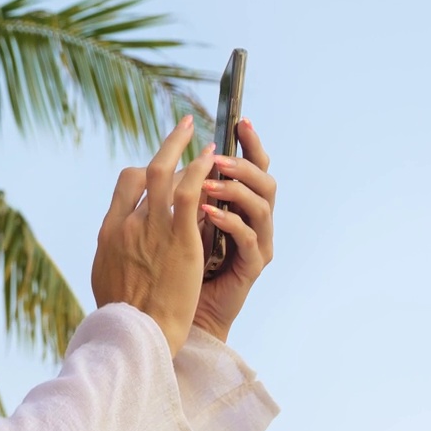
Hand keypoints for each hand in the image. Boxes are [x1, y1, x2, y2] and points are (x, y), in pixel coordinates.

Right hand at [93, 116, 218, 355]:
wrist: (135, 332)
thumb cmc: (122, 314)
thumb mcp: (106, 275)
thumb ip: (113, 253)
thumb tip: (113, 245)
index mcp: (109, 232)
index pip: (125, 184)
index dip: (144, 170)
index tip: (161, 166)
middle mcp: (128, 223)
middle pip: (145, 172)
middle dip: (166, 148)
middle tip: (182, 131)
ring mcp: (153, 228)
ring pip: (167, 175)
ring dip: (186, 152)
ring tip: (203, 138)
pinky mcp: (180, 239)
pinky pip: (190, 194)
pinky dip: (199, 171)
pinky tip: (212, 160)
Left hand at [192, 118, 276, 342]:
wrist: (174, 311)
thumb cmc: (172, 264)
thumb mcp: (173, 219)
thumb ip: (179, 192)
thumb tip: (165, 159)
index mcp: (237, 204)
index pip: (251, 166)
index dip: (250, 143)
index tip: (240, 120)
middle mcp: (252, 219)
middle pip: (266, 180)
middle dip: (245, 162)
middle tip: (218, 156)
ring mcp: (256, 242)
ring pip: (263, 205)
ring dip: (234, 190)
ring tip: (207, 183)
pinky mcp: (251, 266)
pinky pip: (249, 238)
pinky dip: (230, 222)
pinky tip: (208, 213)